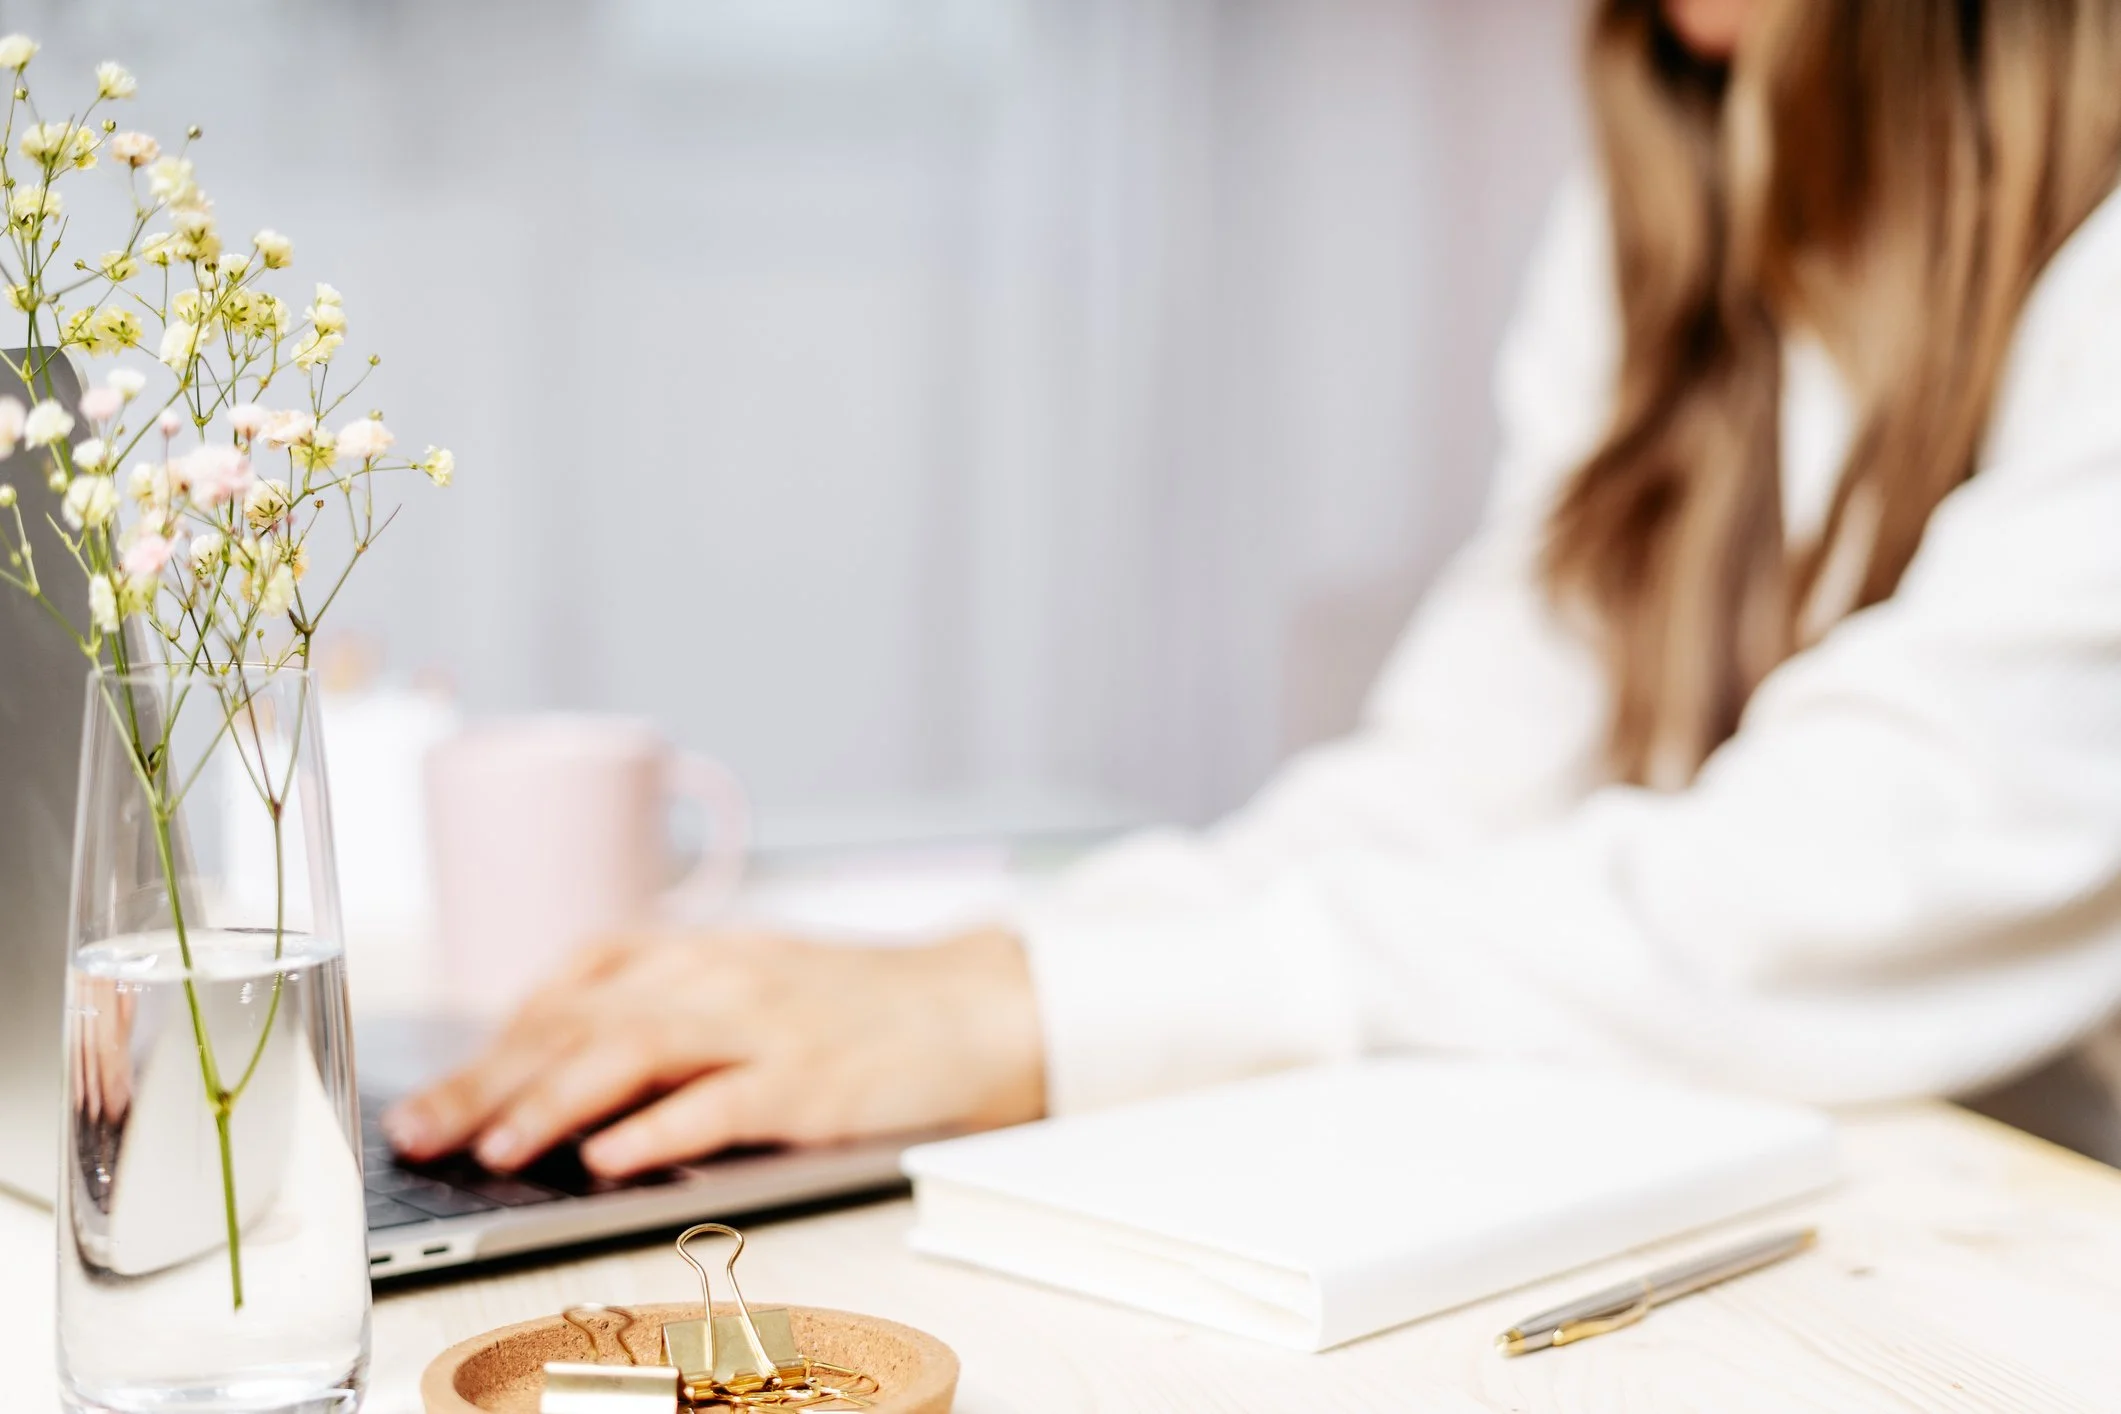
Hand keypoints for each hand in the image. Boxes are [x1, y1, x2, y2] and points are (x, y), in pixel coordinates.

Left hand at [380, 926, 1044, 1176]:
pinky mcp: (811, 1078)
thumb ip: (665, 1014)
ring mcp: (764, 1024)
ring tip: (496, 1149)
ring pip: (636, 1050)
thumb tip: (558, 1082)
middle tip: (421, 1133)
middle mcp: (718, 977)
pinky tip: (608, 1158)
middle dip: (490, 1080)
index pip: (571, 991)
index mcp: (697, 954)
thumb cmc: (856, 1008)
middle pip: (582, 1022)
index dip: (492, 1045)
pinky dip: (659, 1129)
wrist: (973, 1005)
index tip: (430, 1098)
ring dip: (554, 1099)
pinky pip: (722, 1101)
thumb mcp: (750, 987)